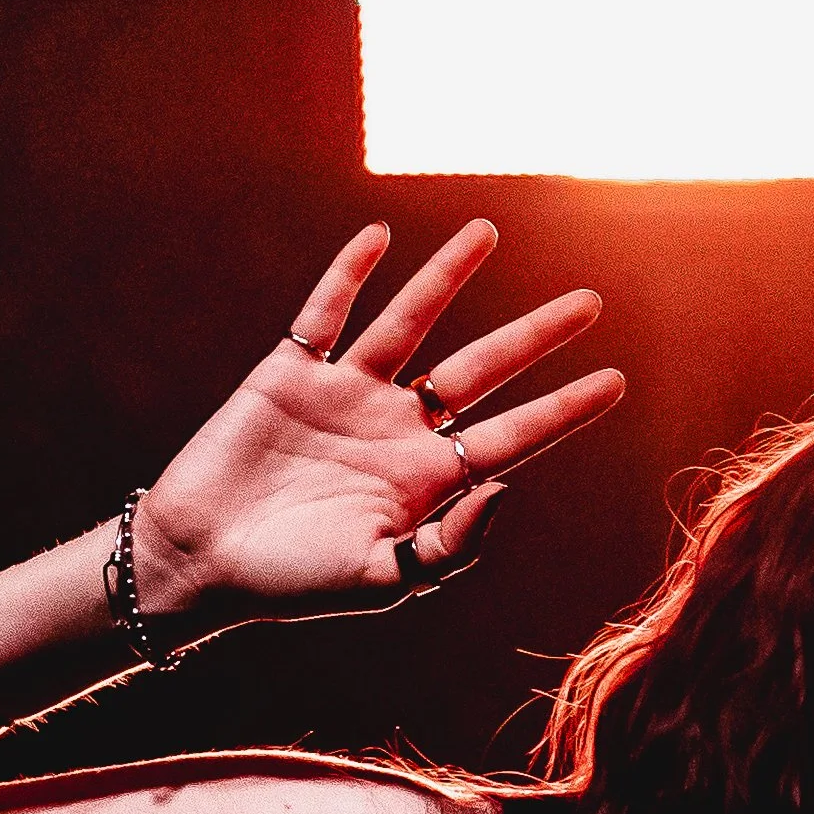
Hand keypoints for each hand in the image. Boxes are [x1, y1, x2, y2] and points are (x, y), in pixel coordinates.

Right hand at [134, 221, 623, 620]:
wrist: (199, 562)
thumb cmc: (291, 583)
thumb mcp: (381, 580)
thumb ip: (448, 546)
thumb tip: (504, 489)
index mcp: (426, 479)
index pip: (512, 435)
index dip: (564, 409)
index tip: (615, 380)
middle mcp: (395, 428)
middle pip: (480, 371)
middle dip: (535, 337)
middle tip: (590, 303)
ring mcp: (345, 395)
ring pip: (411, 322)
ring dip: (447, 277)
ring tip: (489, 230)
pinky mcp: (290, 374)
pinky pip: (326, 313)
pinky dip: (349, 274)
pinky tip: (380, 236)